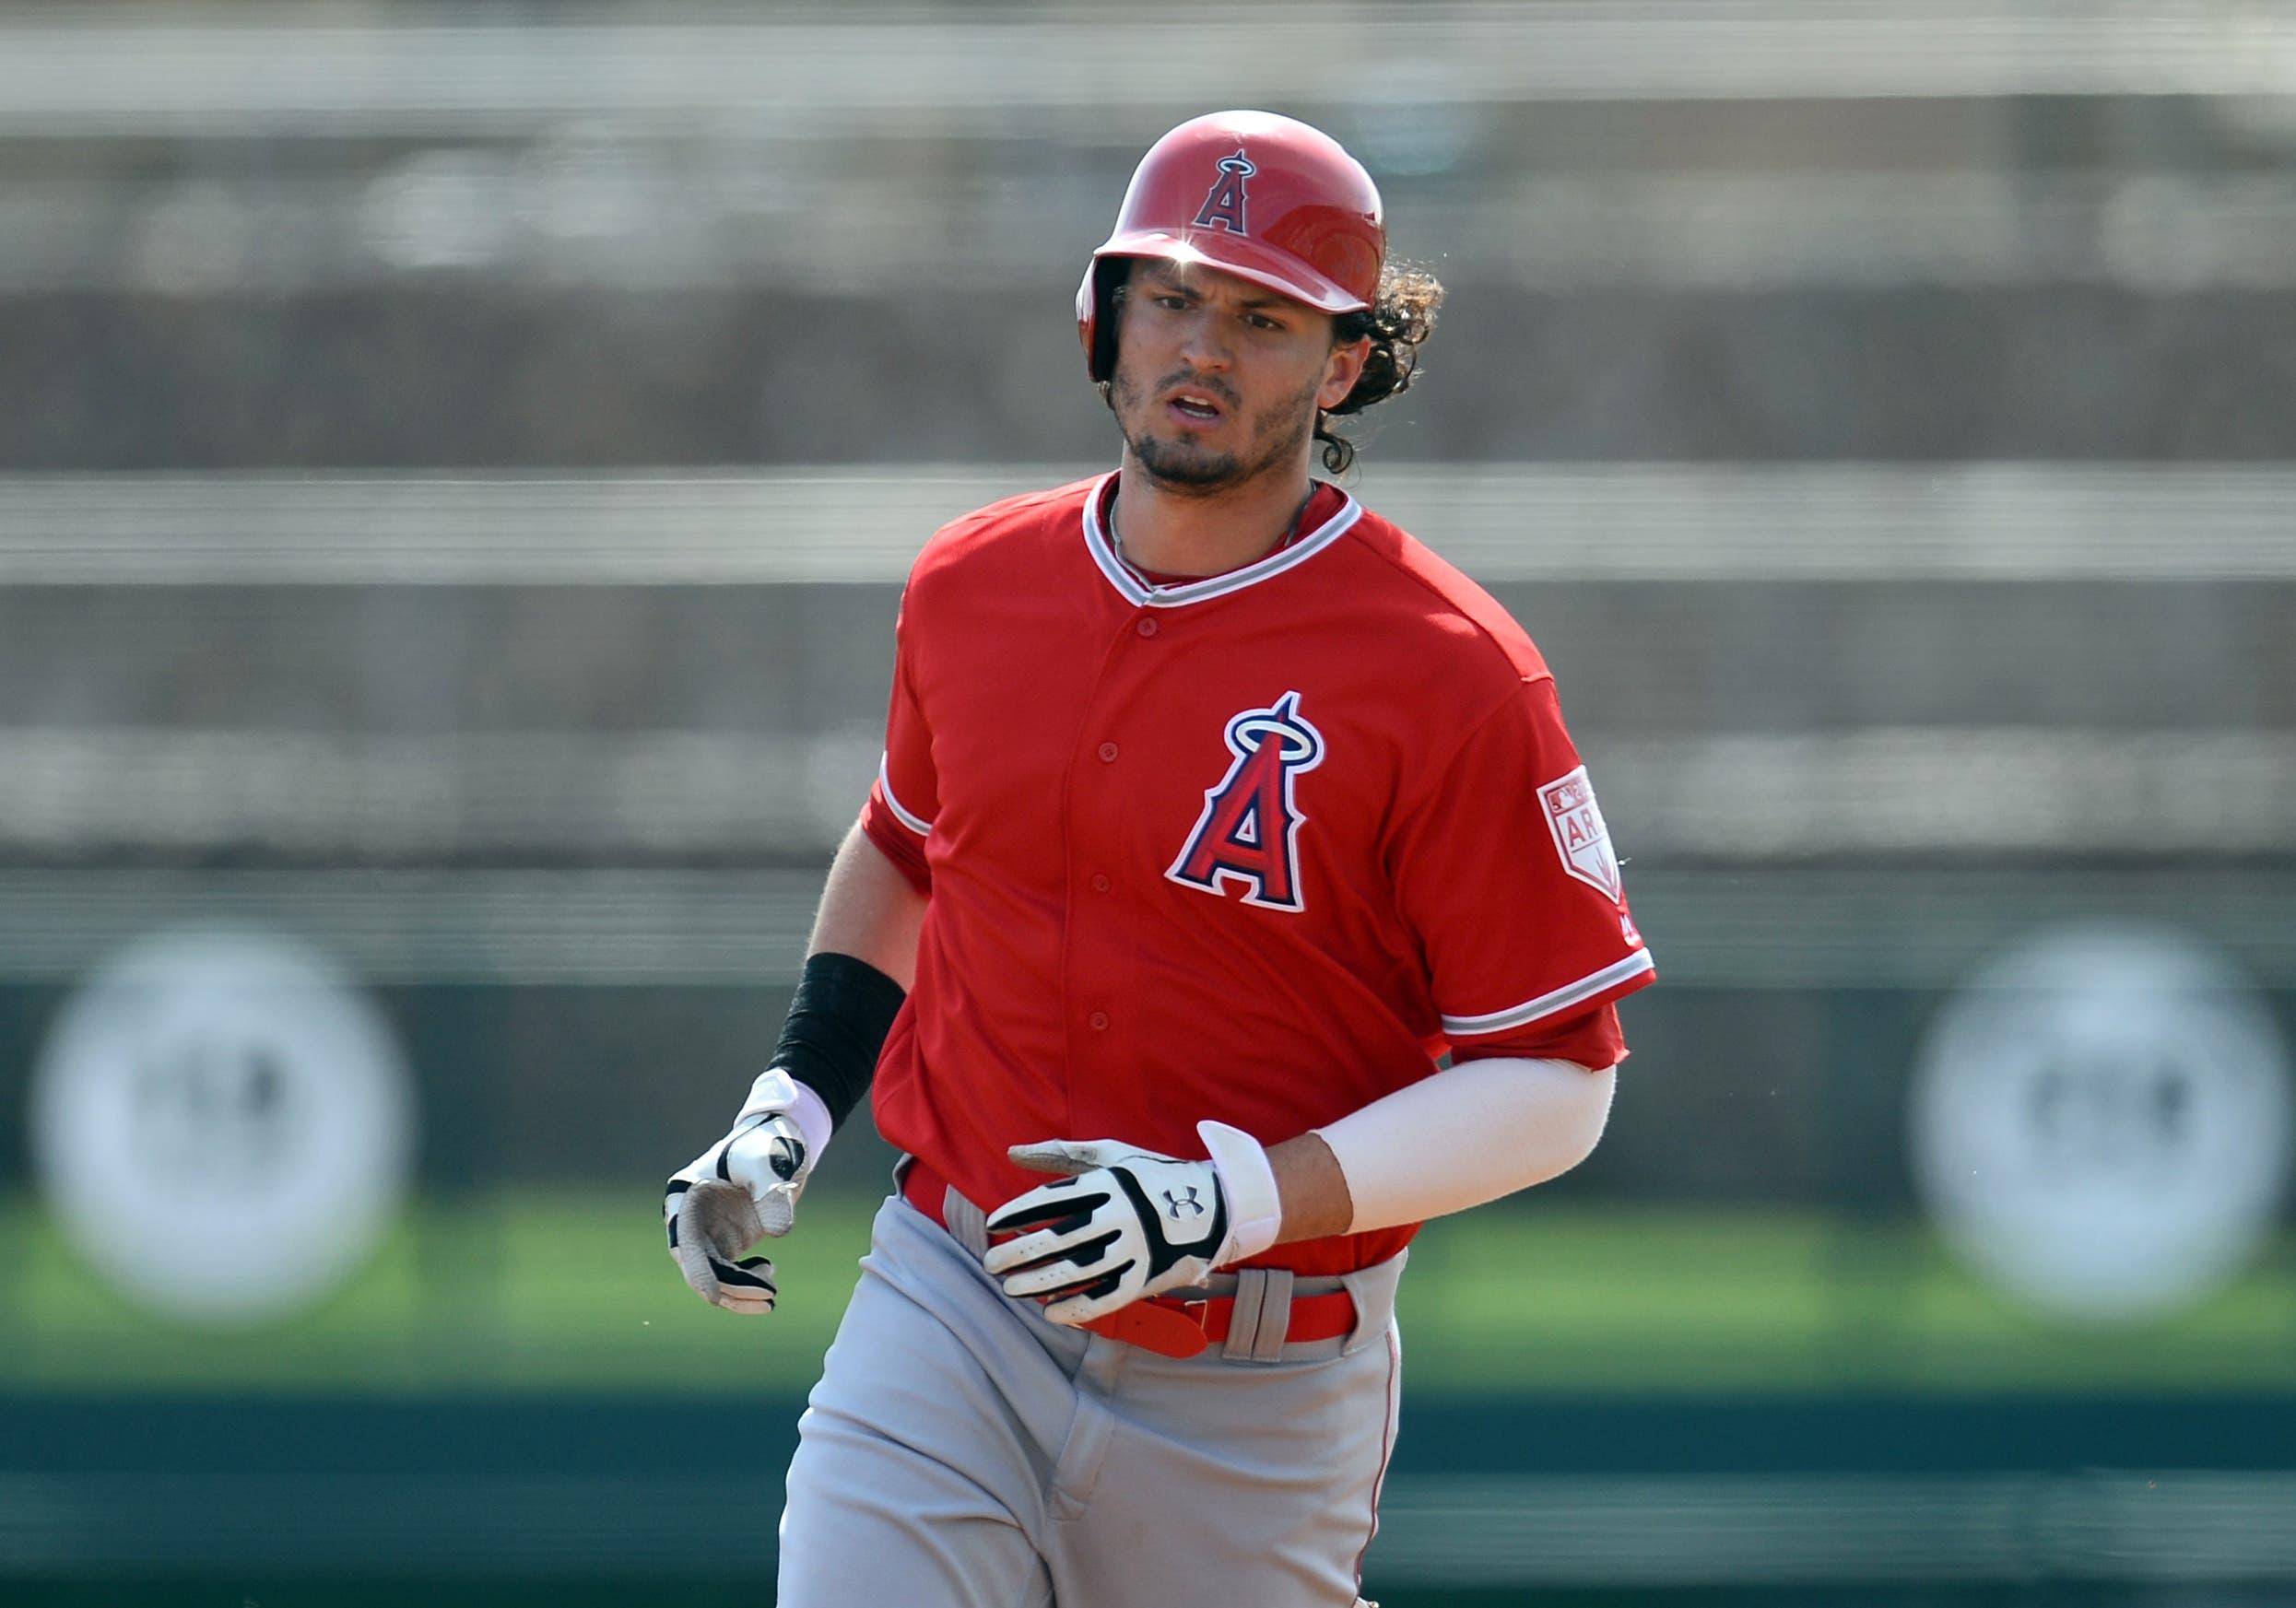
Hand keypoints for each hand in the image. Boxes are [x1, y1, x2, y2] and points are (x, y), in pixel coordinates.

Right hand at [663, 1070, 821, 1314]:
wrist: (781, 1139)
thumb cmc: (767, 1144)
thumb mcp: (769, 1163)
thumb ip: (772, 1194)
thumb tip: (779, 1232)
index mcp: (687, 1194)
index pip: (685, 1240)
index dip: (697, 1270)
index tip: (713, 1296)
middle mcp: (691, 1217)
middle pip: (699, 1265)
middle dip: (730, 1287)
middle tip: (767, 1297)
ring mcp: (708, 1232)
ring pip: (715, 1275)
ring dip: (740, 1292)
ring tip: (771, 1296)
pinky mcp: (726, 1242)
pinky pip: (730, 1274)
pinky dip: (748, 1282)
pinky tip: (769, 1272)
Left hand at [982, 1137, 1230, 1325]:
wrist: (1214, 1204)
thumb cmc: (1150, 1176)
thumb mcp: (1110, 1156)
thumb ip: (1060, 1154)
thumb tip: (1011, 1153)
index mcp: (1107, 1183)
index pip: (1050, 1200)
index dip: (1017, 1213)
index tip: (992, 1225)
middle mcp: (1120, 1215)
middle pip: (1058, 1239)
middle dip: (1019, 1254)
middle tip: (991, 1264)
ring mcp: (1135, 1248)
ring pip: (1078, 1272)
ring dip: (1039, 1284)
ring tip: (1010, 1289)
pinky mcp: (1147, 1276)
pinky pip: (1106, 1299)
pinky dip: (1076, 1308)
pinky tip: (1049, 1313)